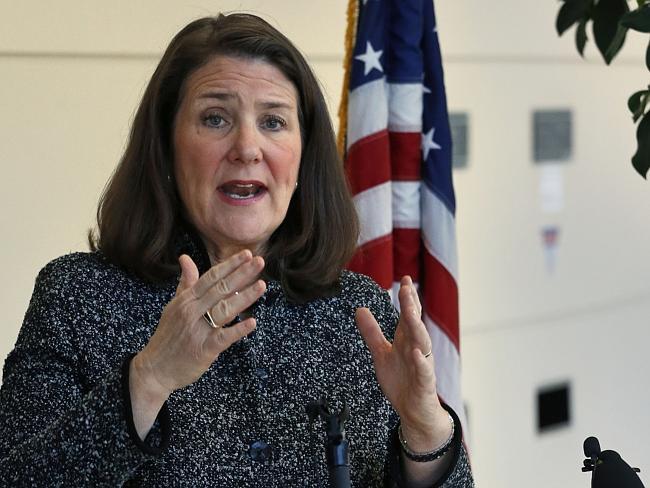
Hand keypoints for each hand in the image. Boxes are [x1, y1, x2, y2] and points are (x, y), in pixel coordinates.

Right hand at [132, 250, 265, 401]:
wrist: (154, 369)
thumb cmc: (168, 335)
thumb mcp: (174, 305)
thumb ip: (186, 282)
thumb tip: (185, 257)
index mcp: (186, 299)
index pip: (211, 277)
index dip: (229, 265)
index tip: (246, 254)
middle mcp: (192, 311)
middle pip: (220, 289)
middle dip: (241, 274)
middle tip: (260, 261)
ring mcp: (198, 330)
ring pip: (224, 309)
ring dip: (244, 297)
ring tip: (262, 285)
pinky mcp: (204, 349)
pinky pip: (223, 337)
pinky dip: (238, 330)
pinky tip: (252, 322)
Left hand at [355, 276, 450, 450]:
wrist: (413, 411)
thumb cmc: (401, 380)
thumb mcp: (381, 353)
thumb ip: (372, 332)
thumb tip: (360, 309)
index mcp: (407, 340)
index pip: (408, 315)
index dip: (407, 299)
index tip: (405, 279)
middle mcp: (416, 348)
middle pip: (414, 324)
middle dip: (411, 307)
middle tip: (407, 289)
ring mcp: (422, 365)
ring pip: (422, 343)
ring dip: (416, 327)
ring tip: (410, 313)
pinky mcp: (424, 384)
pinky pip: (424, 372)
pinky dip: (422, 362)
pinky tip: (417, 353)